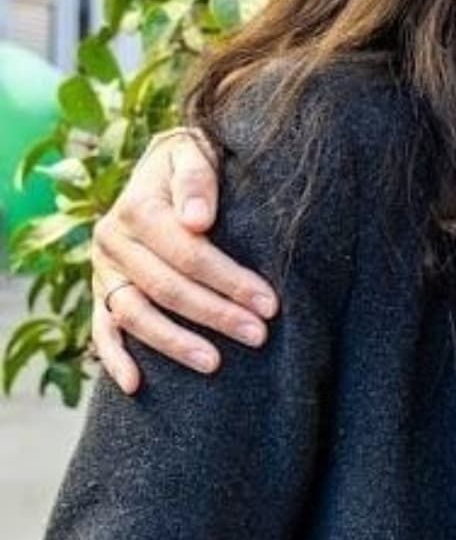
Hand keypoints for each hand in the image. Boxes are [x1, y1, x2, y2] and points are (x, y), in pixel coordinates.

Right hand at [90, 128, 278, 393]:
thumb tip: (197, 219)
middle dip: (215, 314)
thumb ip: (197, 181)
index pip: (187, 252)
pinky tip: (138, 385)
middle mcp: (112, 240)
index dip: (229, 280)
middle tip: (258, 335)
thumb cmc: (193, 161)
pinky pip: (103, 328)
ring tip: (215, 364)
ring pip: (134, 314)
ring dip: (174, 342)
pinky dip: (115, 358)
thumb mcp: (196, 154)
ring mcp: (103, 269)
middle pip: (166, 288)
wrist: (164, 164)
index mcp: (137, 208)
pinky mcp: (102, 290)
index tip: (269, 303)